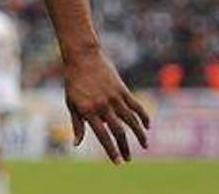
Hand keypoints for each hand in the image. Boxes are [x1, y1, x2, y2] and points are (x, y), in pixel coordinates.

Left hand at [63, 48, 150, 163]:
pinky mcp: (123, 89)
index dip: (111, 151)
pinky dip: (144, 117)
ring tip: (144, 146)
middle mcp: (103, 106)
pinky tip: (147, 126)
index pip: (103, 136)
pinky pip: (136, 106)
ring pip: (131, 120)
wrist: (82, 57)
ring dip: (139, 135)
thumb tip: (76, 144)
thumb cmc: (73, 81)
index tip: (118, 162)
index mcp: (89, 111)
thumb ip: (77, 124)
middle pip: (119, 132)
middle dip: (125, 147)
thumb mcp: (71, 103)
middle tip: (128, 159)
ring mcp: (114, 97)